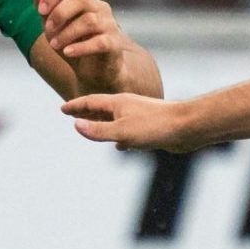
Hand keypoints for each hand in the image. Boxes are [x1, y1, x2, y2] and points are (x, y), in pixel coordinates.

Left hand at [35, 0, 131, 91]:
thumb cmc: (74, 43)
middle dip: (59, 13)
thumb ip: (46, 9)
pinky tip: (67, 53)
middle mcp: (99, 8)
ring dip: (66, 33)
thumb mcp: (54, 27)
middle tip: (48, 29)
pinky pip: (99, 42)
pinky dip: (80, 47)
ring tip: (54, 45)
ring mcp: (108, 25)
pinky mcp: (113, 43)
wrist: (94, 71)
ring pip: (88, 21)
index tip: (41, 11)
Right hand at [61, 92, 196, 150]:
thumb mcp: (121, 131)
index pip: (90, 102)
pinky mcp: (149, 127)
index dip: (75, 107)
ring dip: (102, 124)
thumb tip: (76, 126)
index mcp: (117, 103)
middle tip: (72, 115)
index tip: (62, 109)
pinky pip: (128, 130)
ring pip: (115, 120)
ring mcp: (138, 116)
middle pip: (101, 109)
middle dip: (87, 113)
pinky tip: (121, 146)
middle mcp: (127, 106)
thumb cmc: (154, 126)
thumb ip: (98, 130)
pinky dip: (119, 136)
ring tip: (94, 130)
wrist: (187, 127)